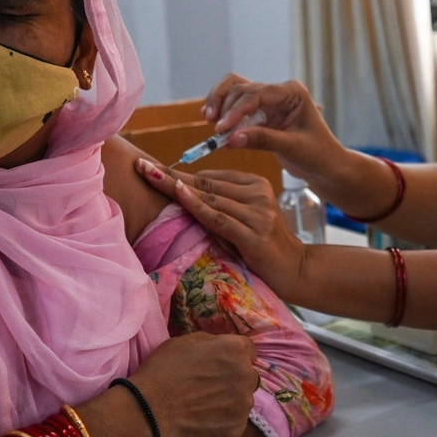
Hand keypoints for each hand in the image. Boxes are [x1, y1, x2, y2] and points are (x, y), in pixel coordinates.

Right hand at [129, 330, 259, 436]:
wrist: (148, 411)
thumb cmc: (162, 371)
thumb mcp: (184, 342)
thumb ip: (211, 342)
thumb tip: (220, 348)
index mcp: (235, 351)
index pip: (249, 350)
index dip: (233, 357)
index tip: (220, 365)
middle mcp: (247, 378)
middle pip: (248, 378)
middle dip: (234, 381)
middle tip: (209, 389)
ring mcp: (243, 408)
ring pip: (242, 403)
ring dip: (229, 404)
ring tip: (202, 409)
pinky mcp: (235, 433)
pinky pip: (233, 426)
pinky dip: (221, 425)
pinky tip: (201, 424)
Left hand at [135, 159, 306, 297]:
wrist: (296, 272)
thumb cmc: (265, 248)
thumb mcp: (246, 219)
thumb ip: (224, 204)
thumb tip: (185, 191)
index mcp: (257, 185)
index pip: (211, 176)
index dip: (179, 173)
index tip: (151, 167)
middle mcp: (259, 194)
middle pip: (207, 183)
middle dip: (171, 175)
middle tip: (140, 165)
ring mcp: (259, 214)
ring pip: (210, 198)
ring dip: (176, 187)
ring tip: (149, 175)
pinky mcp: (255, 236)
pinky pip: (220, 219)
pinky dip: (197, 206)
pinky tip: (179, 194)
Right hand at [203, 74, 343, 182]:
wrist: (326, 167)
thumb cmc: (318, 155)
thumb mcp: (292, 148)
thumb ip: (263, 140)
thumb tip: (232, 138)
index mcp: (292, 92)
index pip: (258, 94)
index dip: (237, 110)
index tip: (222, 128)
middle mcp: (279, 92)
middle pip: (242, 89)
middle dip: (226, 108)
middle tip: (216, 131)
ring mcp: (269, 102)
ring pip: (235, 92)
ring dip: (220, 104)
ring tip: (210, 122)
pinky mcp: (261, 115)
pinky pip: (237, 109)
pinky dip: (224, 115)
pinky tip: (215, 129)